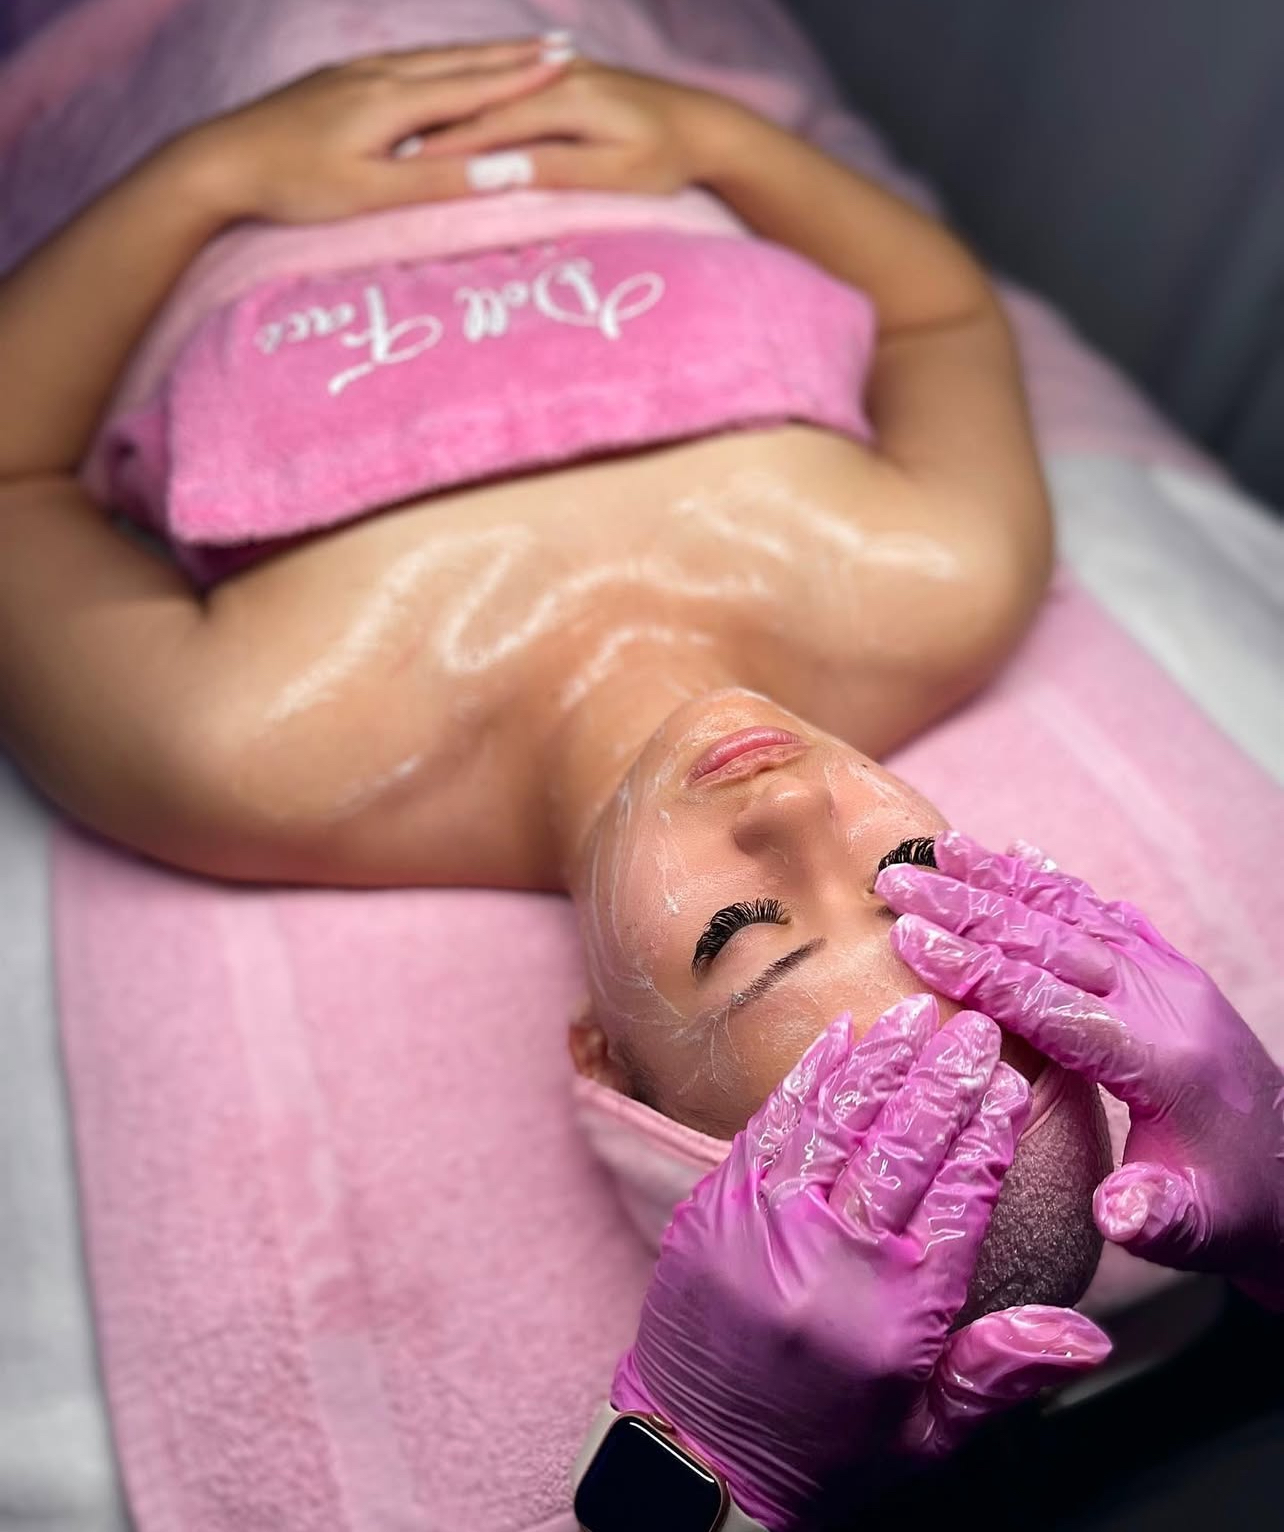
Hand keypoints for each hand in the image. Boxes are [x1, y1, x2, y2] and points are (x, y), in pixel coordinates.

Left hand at [180, 36, 574, 222]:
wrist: (219, 160)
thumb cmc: (295, 185)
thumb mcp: (373, 193)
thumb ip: (440, 179)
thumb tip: (507, 170)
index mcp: (393, 101)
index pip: (474, 85)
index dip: (523, 76)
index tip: (566, 63)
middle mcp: (378, 75)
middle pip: (459, 61)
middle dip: (512, 55)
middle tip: (560, 47)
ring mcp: (355, 72)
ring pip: (433, 57)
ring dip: (480, 54)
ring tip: (517, 50)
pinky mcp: (336, 80)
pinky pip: (405, 62)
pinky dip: (441, 60)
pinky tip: (444, 63)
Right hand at [402, 52, 740, 193]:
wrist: (704, 124)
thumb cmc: (665, 159)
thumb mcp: (616, 174)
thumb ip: (557, 170)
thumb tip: (498, 172)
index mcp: (566, 100)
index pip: (488, 124)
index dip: (441, 146)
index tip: (396, 166)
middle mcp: (559, 78)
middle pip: (480, 104)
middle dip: (430, 128)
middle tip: (377, 152)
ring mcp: (562, 75)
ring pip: (490, 96)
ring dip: (446, 116)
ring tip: (398, 137)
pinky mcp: (567, 81)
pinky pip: (508, 95)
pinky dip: (475, 109)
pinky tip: (447, 123)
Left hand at [610, 998, 1110, 1530]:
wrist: (696, 1464)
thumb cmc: (825, 1453)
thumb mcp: (927, 1435)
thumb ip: (1000, 1372)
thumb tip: (1089, 1335)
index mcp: (894, 1308)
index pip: (959, 1198)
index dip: (990, 1136)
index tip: (1014, 1088)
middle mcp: (829, 1254)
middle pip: (901, 1143)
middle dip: (945, 1078)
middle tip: (977, 1028)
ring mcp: (764, 1223)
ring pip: (834, 1118)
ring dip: (881, 1059)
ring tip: (917, 1012)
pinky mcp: (715, 1208)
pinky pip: (769, 1126)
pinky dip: (807, 1078)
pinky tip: (838, 1037)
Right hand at [876, 831, 1283, 1306]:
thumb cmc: (1233, 1209)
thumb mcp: (1198, 1229)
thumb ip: (1156, 1217)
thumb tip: (1115, 1215)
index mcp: (1158, 1058)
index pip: (1052, 1002)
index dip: (978, 971)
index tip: (911, 940)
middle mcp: (1164, 1001)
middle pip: (1051, 940)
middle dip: (968, 908)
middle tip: (898, 882)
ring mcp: (1170, 978)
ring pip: (1074, 913)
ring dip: (1001, 878)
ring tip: (938, 846)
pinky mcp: (1172, 972)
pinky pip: (1104, 913)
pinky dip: (1054, 882)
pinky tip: (1015, 855)